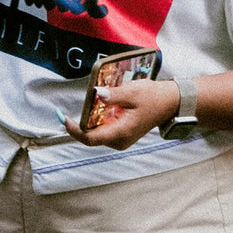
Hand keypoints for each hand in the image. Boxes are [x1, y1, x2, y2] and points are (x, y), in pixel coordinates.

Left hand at [63, 78, 180, 149]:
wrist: (168, 103)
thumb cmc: (153, 97)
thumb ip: (114, 95)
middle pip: (91, 137)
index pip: (91, 138)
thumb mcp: (133, 92)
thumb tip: (97, 95)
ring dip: (91, 119)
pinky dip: (98, 119)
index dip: (75, 131)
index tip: (64, 119)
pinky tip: (103, 106)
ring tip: (97, 102)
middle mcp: (118, 141)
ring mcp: (119, 140)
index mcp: (121, 132)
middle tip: (78, 106)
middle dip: (82, 122)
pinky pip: (103, 130)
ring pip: (96, 133)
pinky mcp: (120, 136)